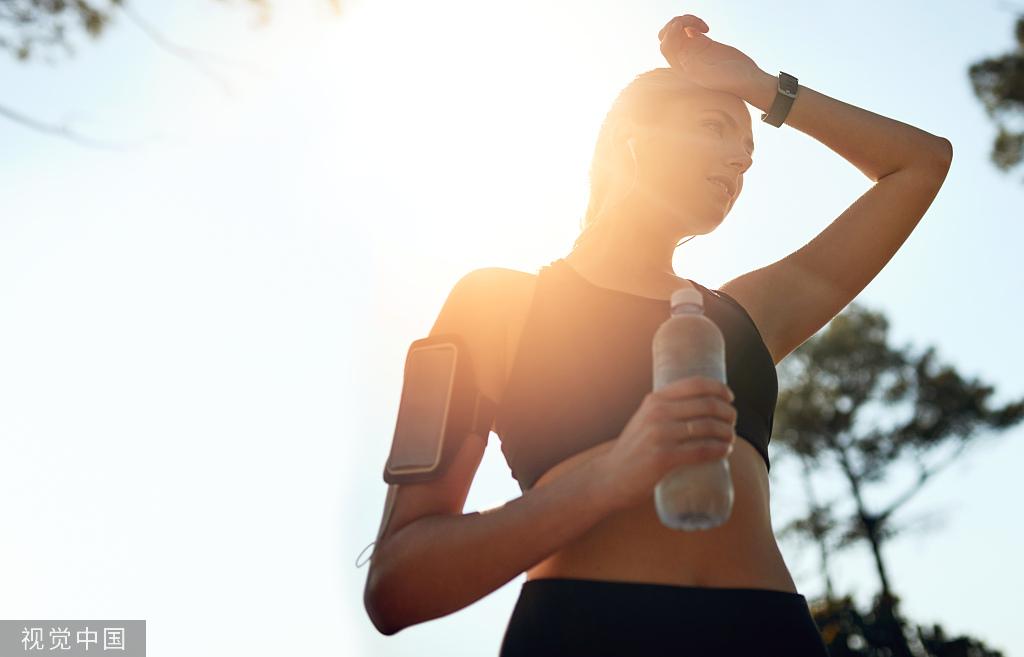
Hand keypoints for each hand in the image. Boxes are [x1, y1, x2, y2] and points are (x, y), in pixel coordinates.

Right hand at [594, 375, 736, 512]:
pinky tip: (726, 451)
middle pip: (707, 405)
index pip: (695, 384)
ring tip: (731, 438)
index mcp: (654, 400)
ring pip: (708, 427)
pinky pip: (702, 450)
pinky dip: (720, 449)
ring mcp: (660, 435)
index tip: (730, 397)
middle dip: (728, 413)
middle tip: (732, 422)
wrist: (610, 476)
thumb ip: (666, 410)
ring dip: (728, 432)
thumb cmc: (634, 449)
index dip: (719, 388)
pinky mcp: (664, 458)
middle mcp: (657, 413)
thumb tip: (702, 406)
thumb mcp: (645, 419)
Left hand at [658, 14, 760, 96]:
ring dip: (686, 21)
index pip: (665, 45)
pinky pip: (689, 30)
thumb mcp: (712, 73)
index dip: (671, 32)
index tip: (686, 26)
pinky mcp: (704, 44)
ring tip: (703, 25)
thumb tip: (683, 49)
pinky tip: (706, 28)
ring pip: (677, 30)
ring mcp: (693, 50)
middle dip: (676, 23)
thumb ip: (696, 62)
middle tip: (694, 23)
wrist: (746, 80)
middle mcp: (685, 59)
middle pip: (666, 36)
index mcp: (682, 67)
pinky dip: (693, 23)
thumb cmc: (731, 80)